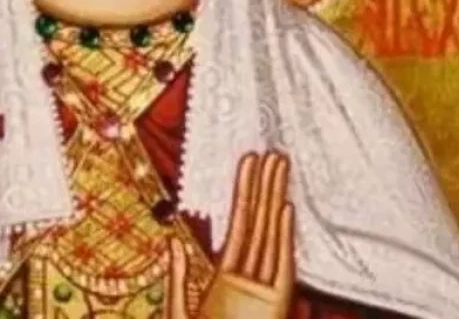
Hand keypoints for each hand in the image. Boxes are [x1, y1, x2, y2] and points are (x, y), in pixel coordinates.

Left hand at [166, 152, 294, 318]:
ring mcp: (264, 290)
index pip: (237, 225)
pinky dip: (285, 238)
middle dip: (266, 187)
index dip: (243, 192)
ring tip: (281, 169)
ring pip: (271, 236)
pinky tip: (286, 210)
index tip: (249, 163)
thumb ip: (178, 278)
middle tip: (273, 155)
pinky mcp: (279, 302)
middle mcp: (247, 279)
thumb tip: (172, 240)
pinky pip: (282, 265)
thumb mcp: (179, 312)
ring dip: (276, 200)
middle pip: (258, 223)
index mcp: (224, 279)